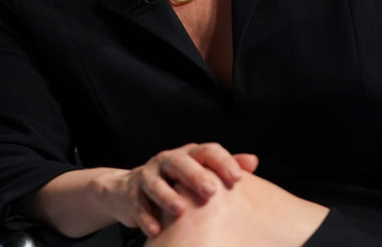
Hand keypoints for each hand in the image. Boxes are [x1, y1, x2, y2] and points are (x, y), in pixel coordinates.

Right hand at [100, 142, 258, 237]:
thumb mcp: (199, 171)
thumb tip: (253, 161)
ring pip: (156, 182)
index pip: (207, 151)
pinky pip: (138, 203)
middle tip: (211, 192)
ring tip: (181, 211)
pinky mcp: (132, 193)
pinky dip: (146, 217)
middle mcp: (167, 160)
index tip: (238, 178)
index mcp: (188, 154)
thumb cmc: (174, 182)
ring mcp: (148, 175)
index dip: (223, 162)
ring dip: (168, 196)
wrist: (128, 190)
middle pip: (180, 162)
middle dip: (196, 176)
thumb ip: (224, 166)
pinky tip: (156, 230)